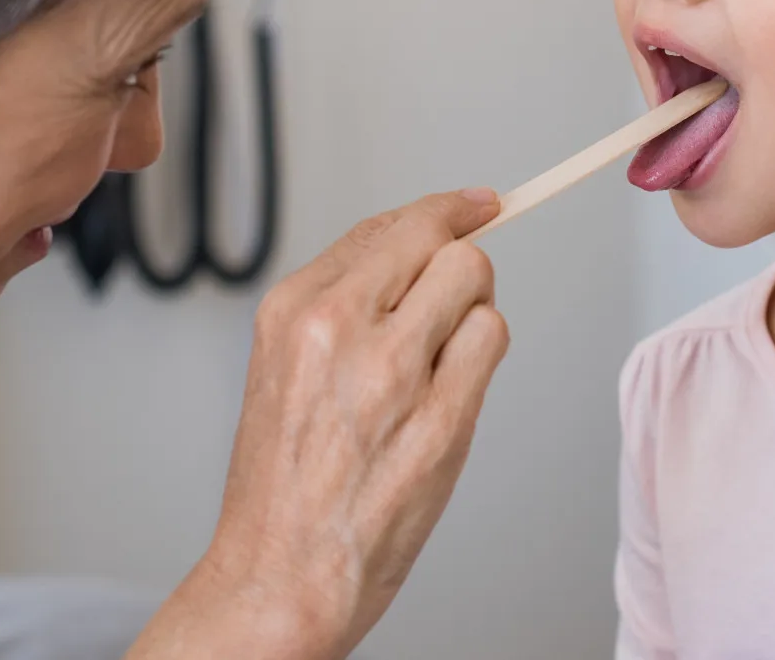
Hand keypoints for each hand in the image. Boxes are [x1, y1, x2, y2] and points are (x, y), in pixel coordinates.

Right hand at [128, 190, 508, 658]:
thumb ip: (342, 305)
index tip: (476, 204)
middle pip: (438, 241)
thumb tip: (414, 248)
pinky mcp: (440, 416)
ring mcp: (392, 370)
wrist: (282, 571)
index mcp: (292, 309)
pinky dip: (484, 352)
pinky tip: (452, 389)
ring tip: (440, 362)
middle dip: (460, 260)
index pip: (386, 226)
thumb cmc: (284, 483)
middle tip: (456, 299)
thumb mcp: (283, 368)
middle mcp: (337, 326)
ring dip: (473, 312)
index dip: (441, 212)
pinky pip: (491, 338)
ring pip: (473, 280)